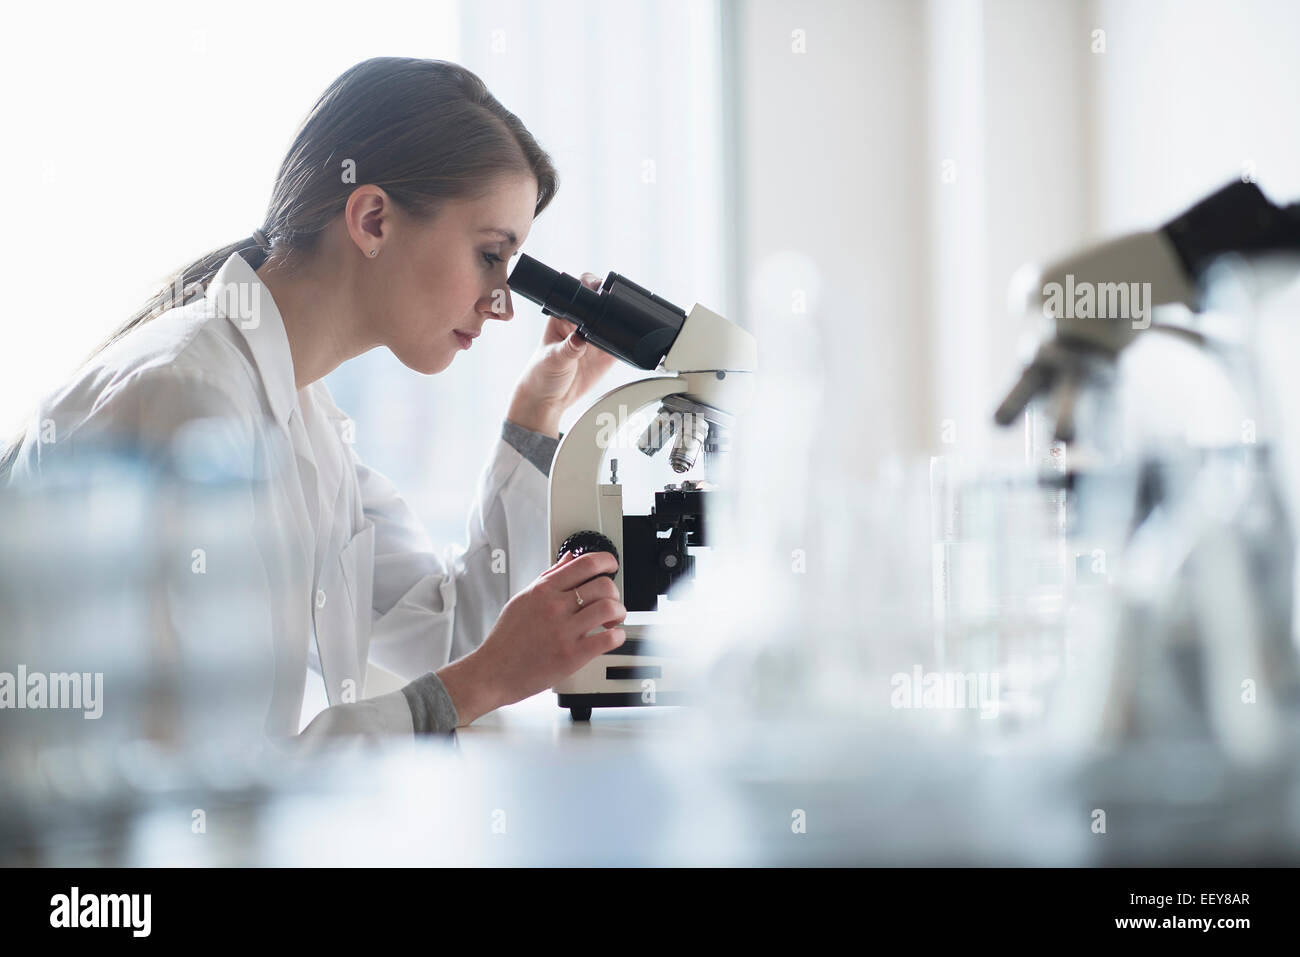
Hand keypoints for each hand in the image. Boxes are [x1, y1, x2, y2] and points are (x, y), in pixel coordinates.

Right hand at [436, 551, 625, 724]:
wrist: (492, 672)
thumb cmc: (506, 639)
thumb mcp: (523, 599)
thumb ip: (549, 577)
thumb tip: (569, 559)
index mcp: (543, 591)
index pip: (585, 564)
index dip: (606, 561)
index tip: (611, 565)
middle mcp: (554, 607)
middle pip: (603, 585)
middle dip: (614, 592)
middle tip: (611, 601)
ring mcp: (564, 631)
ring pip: (609, 608)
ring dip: (619, 613)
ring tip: (613, 620)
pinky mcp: (571, 656)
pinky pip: (607, 639)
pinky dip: (618, 636)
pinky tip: (612, 638)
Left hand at [506, 272, 618, 436]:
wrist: (548, 400)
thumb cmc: (541, 374)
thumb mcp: (553, 359)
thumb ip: (568, 348)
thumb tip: (580, 338)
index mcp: (564, 317)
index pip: (580, 293)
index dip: (592, 286)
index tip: (600, 291)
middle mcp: (581, 324)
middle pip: (602, 303)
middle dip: (612, 302)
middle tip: (613, 314)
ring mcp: (596, 339)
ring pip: (615, 322)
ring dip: (622, 323)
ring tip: (617, 335)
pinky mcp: (606, 354)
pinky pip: (622, 344)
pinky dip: (628, 344)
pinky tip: (625, 348)